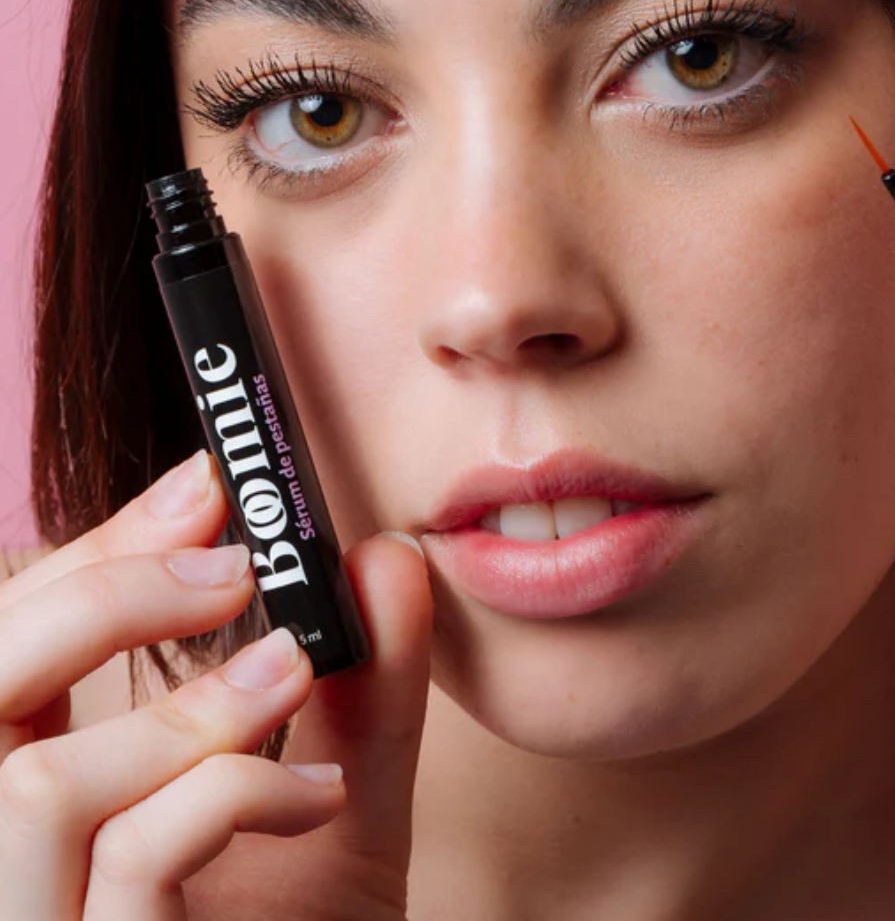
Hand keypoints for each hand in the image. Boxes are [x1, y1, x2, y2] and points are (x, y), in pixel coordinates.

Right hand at [0, 450, 430, 919]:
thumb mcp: (341, 817)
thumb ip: (365, 693)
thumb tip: (386, 558)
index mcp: (41, 823)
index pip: (6, 662)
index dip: (89, 558)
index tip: (202, 488)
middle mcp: (9, 877)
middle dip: (98, 594)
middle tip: (229, 555)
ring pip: (28, 789)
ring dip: (178, 709)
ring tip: (285, 680)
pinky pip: (126, 862)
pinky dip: (233, 795)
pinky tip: (318, 797)